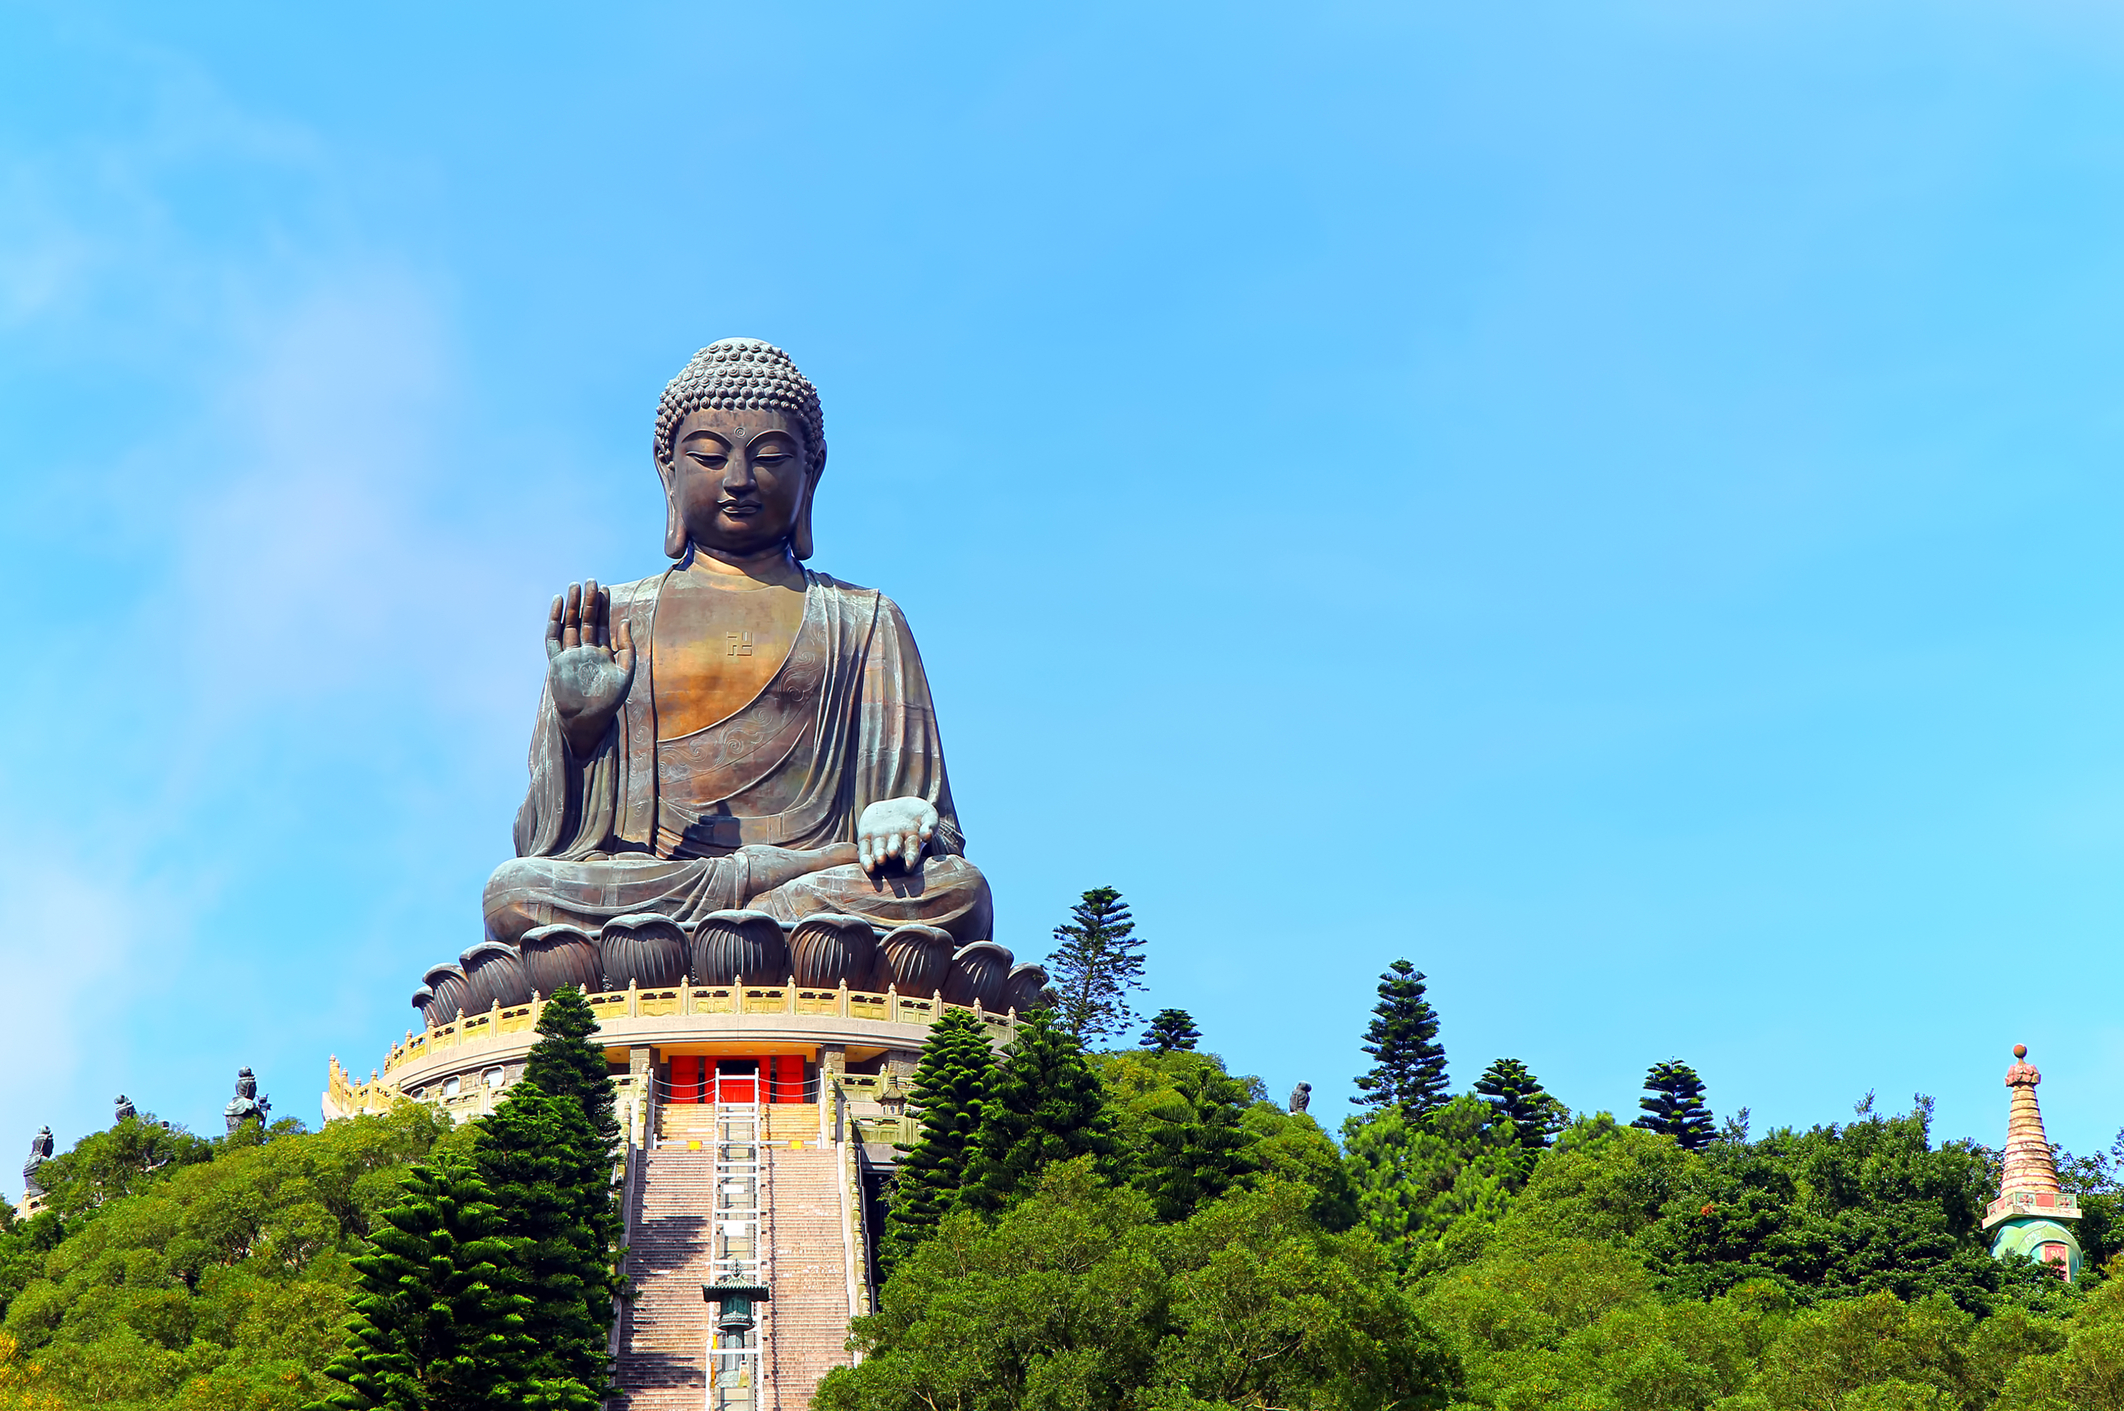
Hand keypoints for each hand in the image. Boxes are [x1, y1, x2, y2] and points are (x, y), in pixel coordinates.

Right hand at [545, 581, 635, 756]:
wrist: (588, 720)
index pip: (601, 624)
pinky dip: (555, 620)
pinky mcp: (556, 661)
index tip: (605, 588)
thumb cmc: (609, 700)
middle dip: (588, 601)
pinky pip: (553, 637)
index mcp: (602, 653)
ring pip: (569, 624)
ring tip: (575, 586)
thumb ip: (627, 646)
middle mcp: (585, 651)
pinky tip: (558, 603)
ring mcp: (570, 655)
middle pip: (585, 620)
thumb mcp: (626, 672)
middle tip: (591, 581)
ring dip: (571, 606)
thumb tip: (626, 620)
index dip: (603, 606)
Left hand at [857, 797, 937, 873]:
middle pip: (894, 848)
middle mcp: (895, 844)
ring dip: (880, 854)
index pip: (912, 850)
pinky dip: (865, 859)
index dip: (910, 857)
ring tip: (880, 859)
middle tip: (893, 854)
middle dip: (893, 851)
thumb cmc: (918, 813)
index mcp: (911, 840)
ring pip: (879, 849)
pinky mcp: (865, 837)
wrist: (896, 807)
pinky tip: (868, 865)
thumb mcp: (928, 815)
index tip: (909, 865)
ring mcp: (880, 841)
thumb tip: (928, 835)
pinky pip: (864, 850)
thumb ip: (930, 824)